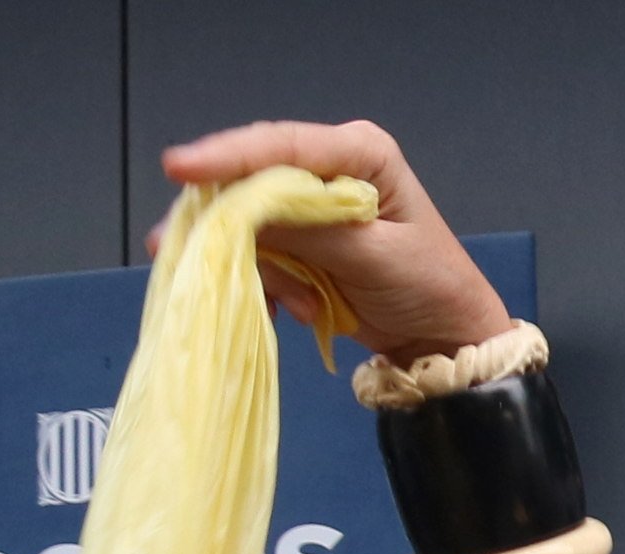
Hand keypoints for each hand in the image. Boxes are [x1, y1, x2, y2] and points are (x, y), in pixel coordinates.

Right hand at [157, 120, 510, 359]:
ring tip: (305, 306)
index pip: (283, 145)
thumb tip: (244, 211)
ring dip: (267, 270)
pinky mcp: (300, 240)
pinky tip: (299, 310)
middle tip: (197, 258)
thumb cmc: (430, 287)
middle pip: (253, 178)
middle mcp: (330, 167)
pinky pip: (260, 254)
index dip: (227, 156)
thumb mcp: (376, 258)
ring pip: (250, 222)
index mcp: (360, 152)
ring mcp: (311, 204)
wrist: (445, 337)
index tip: (178, 169)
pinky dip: (270, 285)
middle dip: (233, 224)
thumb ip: (312, 231)